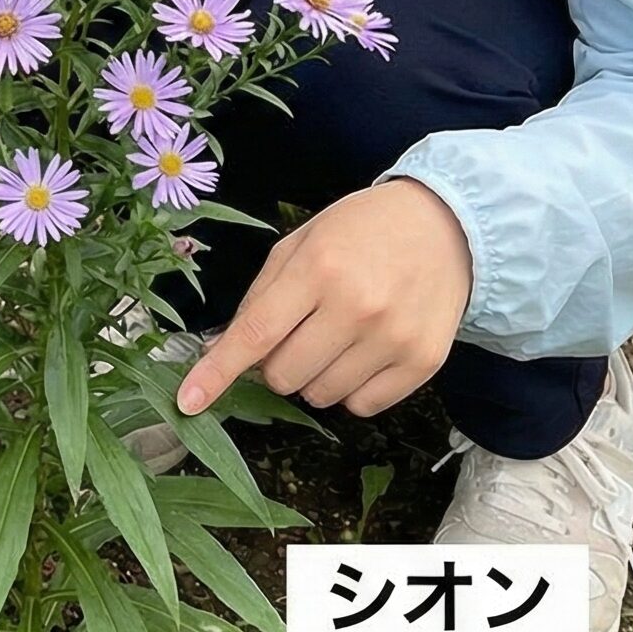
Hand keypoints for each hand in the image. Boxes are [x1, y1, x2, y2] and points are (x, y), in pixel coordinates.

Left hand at [175, 179, 472, 418]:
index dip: (217, 372)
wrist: (444, 225)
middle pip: (283, 375)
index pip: (255, 333)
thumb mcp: (299, 243)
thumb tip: (218, 348)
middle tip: (294, 333)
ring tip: (333, 337)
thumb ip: (260, 296)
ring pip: (320, 396)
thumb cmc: (359, 231)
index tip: (188, 401)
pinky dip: (350, 388)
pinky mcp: (423, 362)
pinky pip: (362, 406)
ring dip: (312, 376)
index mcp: (317, 269)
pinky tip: (362, 352)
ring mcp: (393, 338)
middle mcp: (356, 306)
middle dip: (274, 364)